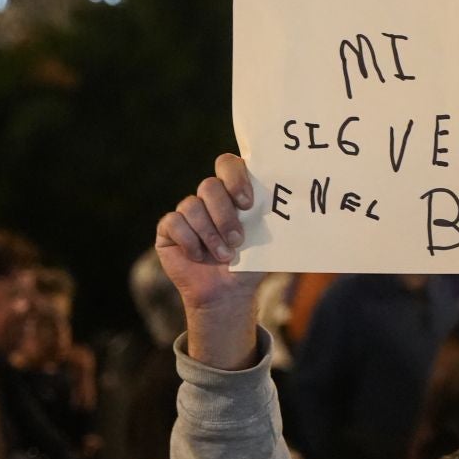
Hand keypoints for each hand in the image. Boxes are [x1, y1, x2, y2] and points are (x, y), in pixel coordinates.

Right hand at [154, 154, 266, 368]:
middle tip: (238, 239)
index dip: (235, 178)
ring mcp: (187, 211)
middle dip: (224, 215)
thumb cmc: (249, 263)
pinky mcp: (169, 228)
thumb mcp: (264, 238)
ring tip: (224, 256)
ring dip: (211, 235)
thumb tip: (290, 199)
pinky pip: (175, 223)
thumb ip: (269, 215)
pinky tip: (199, 257)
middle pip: (209, 185)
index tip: (247, 203)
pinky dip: (190, 243)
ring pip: (191, 205)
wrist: (228, 293)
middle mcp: (208, 198)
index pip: (227, 165)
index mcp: (232, 192)